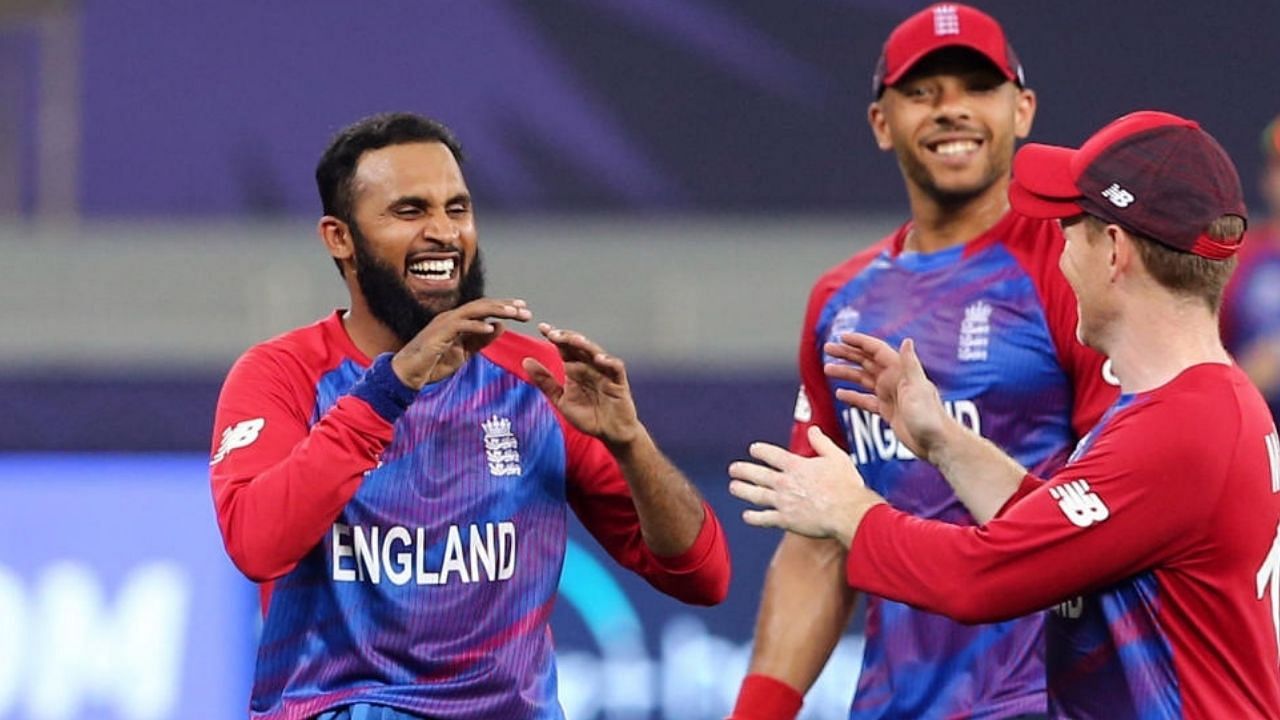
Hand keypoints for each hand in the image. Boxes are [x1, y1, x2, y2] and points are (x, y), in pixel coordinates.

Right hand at [392, 298, 532, 388]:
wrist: (409, 374)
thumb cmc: (434, 363)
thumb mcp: (464, 352)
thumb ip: (481, 340)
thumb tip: (499, 327)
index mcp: (459, 320)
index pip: (485, 309)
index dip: (504, 306)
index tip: (523, 308)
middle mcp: (452, 317)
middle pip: (483, 305)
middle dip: (505, 306)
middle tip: (525, 310)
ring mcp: (445, 323)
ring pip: (474, 310)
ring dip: (495, 310)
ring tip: (513, 313)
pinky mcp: (438, 333)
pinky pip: (460, 326)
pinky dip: (476, 326)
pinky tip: (490, 328)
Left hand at [522, 323, 641, 447]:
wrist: (610, 434)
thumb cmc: (588, 416)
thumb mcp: (560, 400)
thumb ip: (545, 382)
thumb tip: (525, 361)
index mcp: (575, 369)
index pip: (564, 348)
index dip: (554, 337)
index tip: (542, 327)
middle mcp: (590, 367)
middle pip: (579, 347)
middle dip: (567, 338)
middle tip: (553, 333)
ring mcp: (605, 373)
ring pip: (596, 353)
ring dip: (585, 345)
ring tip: (573, 339)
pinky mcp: (619, 382)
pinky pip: (616, 368)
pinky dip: (609, 362)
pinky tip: (599, 358)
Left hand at [728, 426, 883, 547]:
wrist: (847, 512)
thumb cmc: (846, 486)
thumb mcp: (836, 457)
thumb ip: (822, 443)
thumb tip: (814, 430)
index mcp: (796, 466)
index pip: (771, 454)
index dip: (760, 450)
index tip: (753, 449)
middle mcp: (785, 482)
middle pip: (757, 474)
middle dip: (743, 470)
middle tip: (733, 469)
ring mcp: (783, 502)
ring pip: (755, 495)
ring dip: (742, 490)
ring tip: (733, 487)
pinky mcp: (785, 520)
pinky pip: (764, 518)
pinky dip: (753, 517)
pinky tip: (747, 516)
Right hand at [824, 334, 949, 461]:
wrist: (936, 443)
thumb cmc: (930, 416)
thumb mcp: (918, 389)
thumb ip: (910, 365)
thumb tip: (907, 340)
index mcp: (900, 371)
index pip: (876, 350)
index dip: (859, 342)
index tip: (841, 337)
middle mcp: (894, 380)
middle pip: (865, 362)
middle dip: (846, 354)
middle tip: (827, 349)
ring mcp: (890, 395)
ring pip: (863, 379)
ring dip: (846, 373)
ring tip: (827, 369)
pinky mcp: (887, 411)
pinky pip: (865, 400)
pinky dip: (852, 396)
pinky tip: (839, 394)